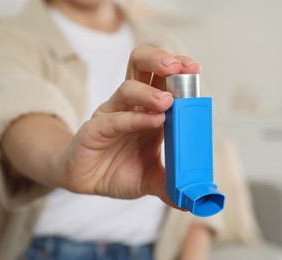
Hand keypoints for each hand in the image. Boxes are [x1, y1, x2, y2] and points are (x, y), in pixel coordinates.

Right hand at [59, 45, 200, 204]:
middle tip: (180, 67)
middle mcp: (131, 106)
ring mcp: (111, 114)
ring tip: (168, 101)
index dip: (178, 69)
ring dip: (149, 92)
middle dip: (159, 60)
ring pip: (127, 88)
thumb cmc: (119, 170)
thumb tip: (193, 199)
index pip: (162, 78)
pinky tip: (154, 121)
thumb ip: (170, 184)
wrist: (87, 180)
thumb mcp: (150, 178)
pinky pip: (114, 119)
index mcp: (148, 110)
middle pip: (140, 66)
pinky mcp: (94, 129)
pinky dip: (135, 119)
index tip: (195, 68)